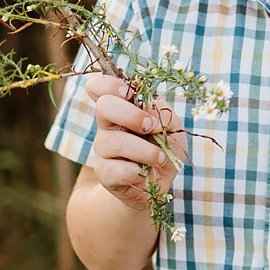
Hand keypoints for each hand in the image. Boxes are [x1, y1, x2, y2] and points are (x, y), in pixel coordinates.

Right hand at [79, 73, 180, 210]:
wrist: (159, 184)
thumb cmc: (164, 149)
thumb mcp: (172, 127)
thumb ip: (163, 113)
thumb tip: (150, 114)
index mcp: (121, 109)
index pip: (98, 86)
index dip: (109, 85)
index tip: (130, 94)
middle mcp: (107, 126)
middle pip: (104, 107)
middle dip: (132, 115)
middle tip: (151, 127)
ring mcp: (103, 150)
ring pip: (114, 142)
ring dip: (144, 150)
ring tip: (160, 159)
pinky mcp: (104, 173)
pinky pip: (117, 170)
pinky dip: (137, 172)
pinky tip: (145, 173)